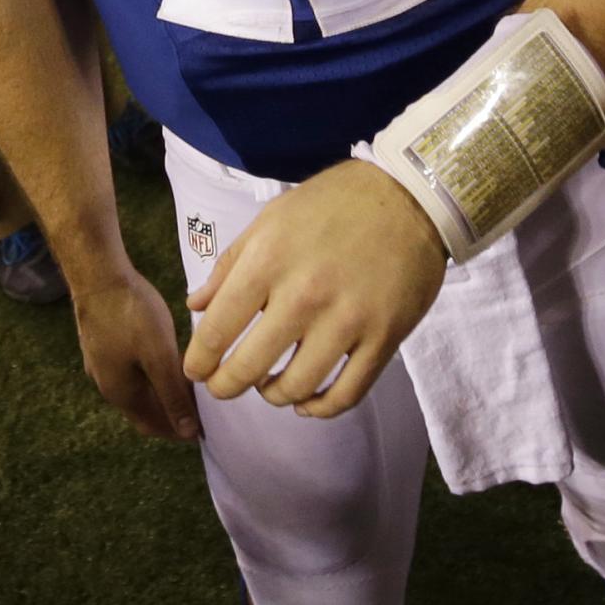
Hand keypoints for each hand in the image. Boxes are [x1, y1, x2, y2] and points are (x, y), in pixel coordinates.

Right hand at [73, 259, 201, 441]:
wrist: (97, 274)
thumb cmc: (130, 314)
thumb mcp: (159, 357)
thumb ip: (173, 395)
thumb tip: (187, 433)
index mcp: (121, 394)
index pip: (153, 427)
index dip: (179, 431)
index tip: (207, 426)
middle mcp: (107, 385)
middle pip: (145, 410)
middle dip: (172, 412)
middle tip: (203, 404)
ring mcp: (101, 364)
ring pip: (138, 390)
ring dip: (162, 392)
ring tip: (190, 382)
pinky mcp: (102, 345)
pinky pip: (131, 372)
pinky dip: (152, 375)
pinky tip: (166, 359)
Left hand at [184, 159, 445, 417]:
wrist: (410, 197)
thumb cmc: (330, 205)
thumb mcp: (269, 221)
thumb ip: (229, 265)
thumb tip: (196, 306)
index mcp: (268, 261)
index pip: (218, 329)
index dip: (199, 360)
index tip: (195, 371)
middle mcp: (305, 295)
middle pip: (250, 366)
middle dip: (226, 386)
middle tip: (222, 387)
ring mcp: (348, 320)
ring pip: (298, 386)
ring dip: (274, 396)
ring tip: (268, 387)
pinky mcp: (384, 337)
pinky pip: (348, 392)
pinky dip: (322, 408)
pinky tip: (307, 402)